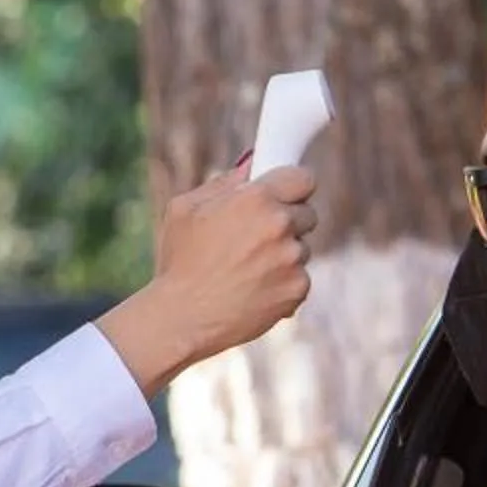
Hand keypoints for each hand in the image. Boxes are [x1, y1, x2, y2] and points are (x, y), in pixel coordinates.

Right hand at [102, 161, 317, 393]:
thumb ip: (224, 183)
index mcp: (256, 198)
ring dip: (283, 256)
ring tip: (246, 271)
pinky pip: (299, 279)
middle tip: (256, 239)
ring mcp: (292, 259)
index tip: (285, 196)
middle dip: (287, 223)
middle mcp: (280, 225)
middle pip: (307, 214)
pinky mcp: (297, 289)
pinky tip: (253, 291)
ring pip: (302, 249)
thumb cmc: (178, 262)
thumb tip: (251, 167)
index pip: (303, 178)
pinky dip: (282, 285)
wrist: (181, 318)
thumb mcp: (185, 209)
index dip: (293, 187)